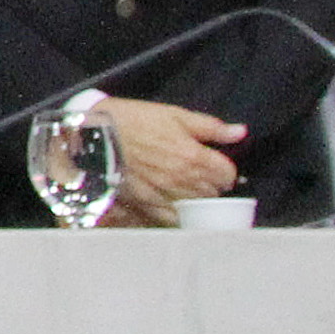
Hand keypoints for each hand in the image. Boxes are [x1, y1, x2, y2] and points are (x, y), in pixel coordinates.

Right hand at [98, 97, 242, 226]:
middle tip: (202, 176)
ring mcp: (164, 194)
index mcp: (193, 155)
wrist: (94, 133)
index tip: (216, 164)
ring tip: (189, 190)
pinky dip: (179, 215)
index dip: (224, 168)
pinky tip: (176, 206)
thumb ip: (210, 127)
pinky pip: (173, 219)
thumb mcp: (173, 114)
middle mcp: (182, 179)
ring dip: (198, 200)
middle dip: (213, 185)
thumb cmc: (133, 120)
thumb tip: (241, 132)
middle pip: (214, 193)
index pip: (227, 173)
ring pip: (196, 207)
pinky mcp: (146, 203)